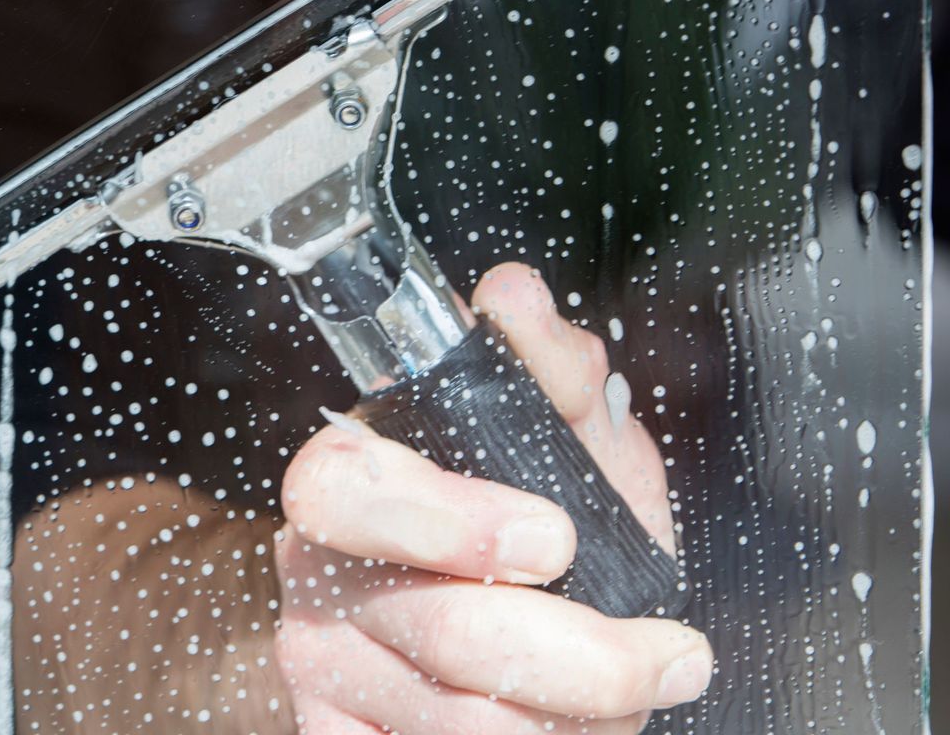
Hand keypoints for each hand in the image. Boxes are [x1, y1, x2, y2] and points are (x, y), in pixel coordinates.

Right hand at [272, 263, 708, 733]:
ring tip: (625, 697)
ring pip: (459, 724)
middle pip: (444, 630)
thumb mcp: (561, 441)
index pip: (351, 492)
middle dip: (587, 658)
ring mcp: (322, 666)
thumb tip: (512, 297)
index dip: (454, 522)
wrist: (477, 616)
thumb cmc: (522, 517)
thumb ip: (549, 371)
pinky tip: (557, 729)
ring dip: (577, 722)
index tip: (558, 540)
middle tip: (669, 657)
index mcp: (349, 479)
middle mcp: (319, 573)